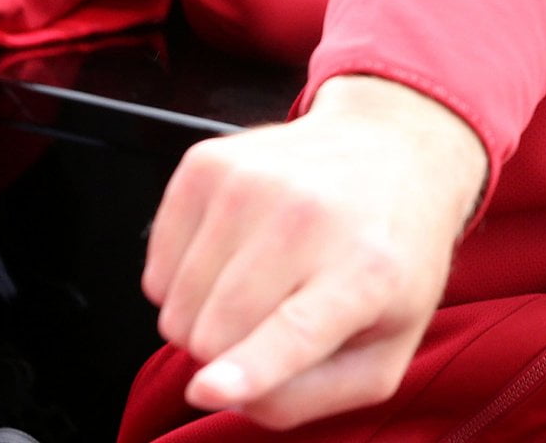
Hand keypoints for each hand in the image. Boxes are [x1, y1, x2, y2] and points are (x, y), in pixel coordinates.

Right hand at [142, 74, 487, 428]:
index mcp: (368, 271)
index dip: (248, 368)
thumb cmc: (389, 256)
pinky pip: (155, 270)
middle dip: (230, 353)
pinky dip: (184, 279)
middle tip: (273, 320)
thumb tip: (228, 396)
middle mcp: (308, 217)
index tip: (208, 388)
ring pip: (175, 306)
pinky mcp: (206, 165)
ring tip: (263, 280)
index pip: (296, 329)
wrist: (390, 148)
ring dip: (205, 315)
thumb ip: (315, 394)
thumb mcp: (389, 345)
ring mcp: (252, 183)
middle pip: (214, 333)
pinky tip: (235, 253)